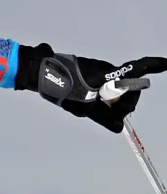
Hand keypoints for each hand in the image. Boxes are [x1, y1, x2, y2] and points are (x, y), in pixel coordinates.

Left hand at [15, 43, 166, 133]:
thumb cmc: (62, 88)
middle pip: (126, 89)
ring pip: (114, 89)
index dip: (153, 66)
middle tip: (104, 112)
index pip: (136, 69)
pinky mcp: (90, 71)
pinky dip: (100, 96)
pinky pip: (103, 86)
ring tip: (88, 105)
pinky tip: (85, 101)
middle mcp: (106, 69)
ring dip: (108, 101)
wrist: (40, 72)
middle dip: (121, 103)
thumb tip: (119, 127)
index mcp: (107, 76)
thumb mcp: (84, 108)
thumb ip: (104, 118)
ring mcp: (98, 69)